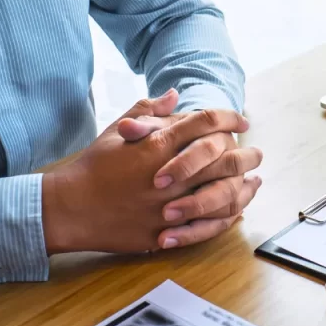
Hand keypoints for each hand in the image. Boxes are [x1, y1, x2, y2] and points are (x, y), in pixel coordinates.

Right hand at [41, 90, 256, 253]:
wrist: (68, 209)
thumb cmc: (92, 167)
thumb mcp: (116, 131)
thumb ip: (148, 110)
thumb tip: (175, 93)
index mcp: (157, 145)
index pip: (205, 123)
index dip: (228, 118)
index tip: (241, 120)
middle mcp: (168, 175)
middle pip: (223, 159)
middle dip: (246, 154)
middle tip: (257, 153)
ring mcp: (168, 206)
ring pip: (222, 195)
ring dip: (243, 187)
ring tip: (254, 181)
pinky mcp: (165, 232)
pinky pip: (206, 226)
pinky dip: (226, 218)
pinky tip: (236, 210)